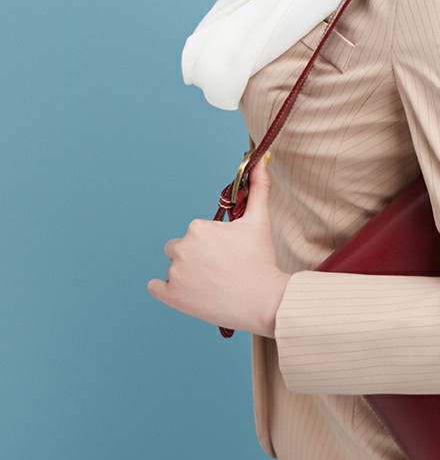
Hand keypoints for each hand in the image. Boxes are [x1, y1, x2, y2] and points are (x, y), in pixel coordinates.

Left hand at [147, 155, 290, 337]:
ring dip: (187, 275)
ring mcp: (175, 273)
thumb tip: (261, 159)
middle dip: (196, 257)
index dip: (211, 244)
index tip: (227, 254)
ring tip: (212, 284)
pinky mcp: (172, 296)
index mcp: (197, 227)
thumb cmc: (261, 260)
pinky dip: (166, 290)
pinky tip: (187, 291)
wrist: (264, 300)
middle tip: (219, 270)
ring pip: (173, 268)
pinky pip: (155, 288)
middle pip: (179, 248)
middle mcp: (182, 247)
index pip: (194, 233)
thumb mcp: (259, 221)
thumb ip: (259, 187)